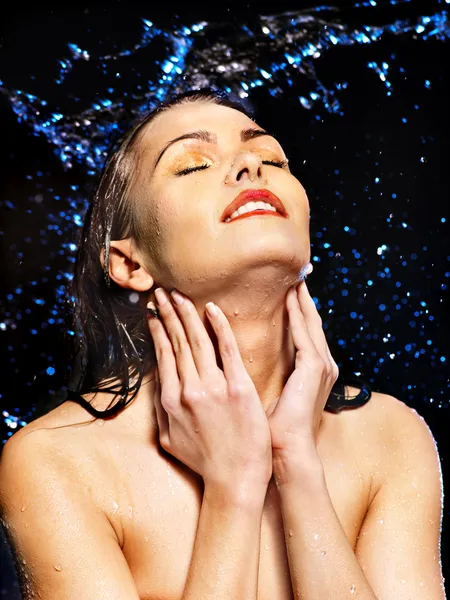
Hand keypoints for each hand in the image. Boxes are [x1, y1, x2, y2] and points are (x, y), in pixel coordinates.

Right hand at [147, 288, 272, 495]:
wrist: (235, 479)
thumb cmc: (204, 462)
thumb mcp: (169, 440)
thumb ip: (162, 410)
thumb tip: (160, 385)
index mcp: (171, 401)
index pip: (163, 355)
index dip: (158, 331)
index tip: (154, 313)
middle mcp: (189, 389)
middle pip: (177, 342)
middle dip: (168, 313)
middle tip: (163, 292)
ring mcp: (214, 387)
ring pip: (198, 340)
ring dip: (186, 314)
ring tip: (180, 295)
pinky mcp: (239, 387)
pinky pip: (227, 349)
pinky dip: (218, 326)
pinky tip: (211, 309)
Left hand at [267, 281, 338, 462]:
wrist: (287, 453)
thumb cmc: (273, 430)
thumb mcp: (271, 394)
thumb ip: (267, 373)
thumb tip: (242, 361)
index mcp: (312, 371)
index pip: (304, 331)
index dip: (297, 309)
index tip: (288, 289)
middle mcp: (322, 365)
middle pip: (311, 322)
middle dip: (303, 297)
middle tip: (297, 273)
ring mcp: (321, 366)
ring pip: (310, 323)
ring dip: (301, 299)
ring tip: (295, 277)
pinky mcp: (314, 368)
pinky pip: (305, 334)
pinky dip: (298, 314)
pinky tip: (290, 296)